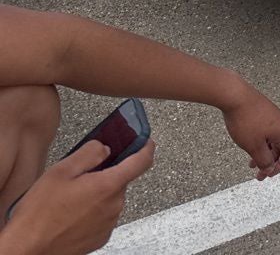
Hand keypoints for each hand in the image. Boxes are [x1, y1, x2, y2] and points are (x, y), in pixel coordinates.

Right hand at [0, 139, 154, 254]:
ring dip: (97, 194)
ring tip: (69, 199)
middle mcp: (114, 206)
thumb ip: (89, 153)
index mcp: (108, 186)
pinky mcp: (100, 238)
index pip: (141, 161)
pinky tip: (71, 214)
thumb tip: (104, 148)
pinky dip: (93, 211)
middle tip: (81, 177)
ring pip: (111, 199)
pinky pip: (103, 216)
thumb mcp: (60, 172)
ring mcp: (108, 224)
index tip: (145, 142)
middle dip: (105, 174)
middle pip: (120, 181)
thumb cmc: (38, 215)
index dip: (145, 147)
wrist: (27, 249)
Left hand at [221, 89, 279, 179]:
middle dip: (271, 162)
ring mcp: (274, 116)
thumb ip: (264, 160)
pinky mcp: (265, 111)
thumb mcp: (254, 147)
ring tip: (251, 162)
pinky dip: (261, 142)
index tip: (268, 174)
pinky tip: (249, 145)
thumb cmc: (245, 119)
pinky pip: (267, 131)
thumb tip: (269, 168)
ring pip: (273, 140)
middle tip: (259, 172)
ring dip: (264, 153)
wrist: (235, 96)